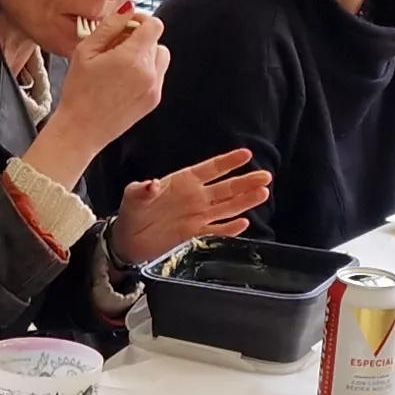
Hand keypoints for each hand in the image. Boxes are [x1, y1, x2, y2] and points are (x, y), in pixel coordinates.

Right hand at [40, 7, 167, 163]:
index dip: (141, 20)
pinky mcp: (154, 100)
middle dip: (137, 38)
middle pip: (155, 40)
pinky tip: (124, 80)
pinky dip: (146, 71)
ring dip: (145, 54)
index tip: (127, 26)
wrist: (82, 129)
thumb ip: (110, 25)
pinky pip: (158, 74)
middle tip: (114, 48)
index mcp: (132, 58)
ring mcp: (154, 88)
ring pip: (160, 56)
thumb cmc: (79, 89)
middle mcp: (149, 73)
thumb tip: (129, 10)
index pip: (155, 25)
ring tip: (121, 64)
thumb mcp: (86, 50)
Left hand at [115, 147, 271, 265]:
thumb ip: (142, 189)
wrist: (128, 240)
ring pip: (227, 207)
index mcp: (183, 182)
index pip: (211, 169)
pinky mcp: (195, 234)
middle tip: (266, 176)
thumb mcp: (132, 196)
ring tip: (263, 193)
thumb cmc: (132, 211)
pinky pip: (217, 230)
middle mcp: (195, 197)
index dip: (228, 162)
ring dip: (245, 201)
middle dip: (246, 182)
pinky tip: (245, 222)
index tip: (246, 154)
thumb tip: (152, 183)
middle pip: (226, 188)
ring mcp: (198, 215)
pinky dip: (230, 228)